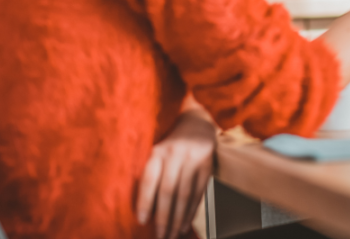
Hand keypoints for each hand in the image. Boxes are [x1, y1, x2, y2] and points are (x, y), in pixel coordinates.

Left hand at [136, 109, 215, 238]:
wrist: (197, 122)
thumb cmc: (171, 142)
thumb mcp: (156, 150)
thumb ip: (151, 172)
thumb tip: (144, 207)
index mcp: (158, 151)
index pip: (150, 179)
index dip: (146, 202)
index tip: (143, 221)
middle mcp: (175, 155)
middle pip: (168, 191)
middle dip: (164, 217)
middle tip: (160, 235)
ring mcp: (193, 160)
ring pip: (184, 195)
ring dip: (178, 218)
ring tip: (173, 234)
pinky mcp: (207, 166)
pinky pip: (199, 193)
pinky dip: (192, 211)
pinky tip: (186, 223)